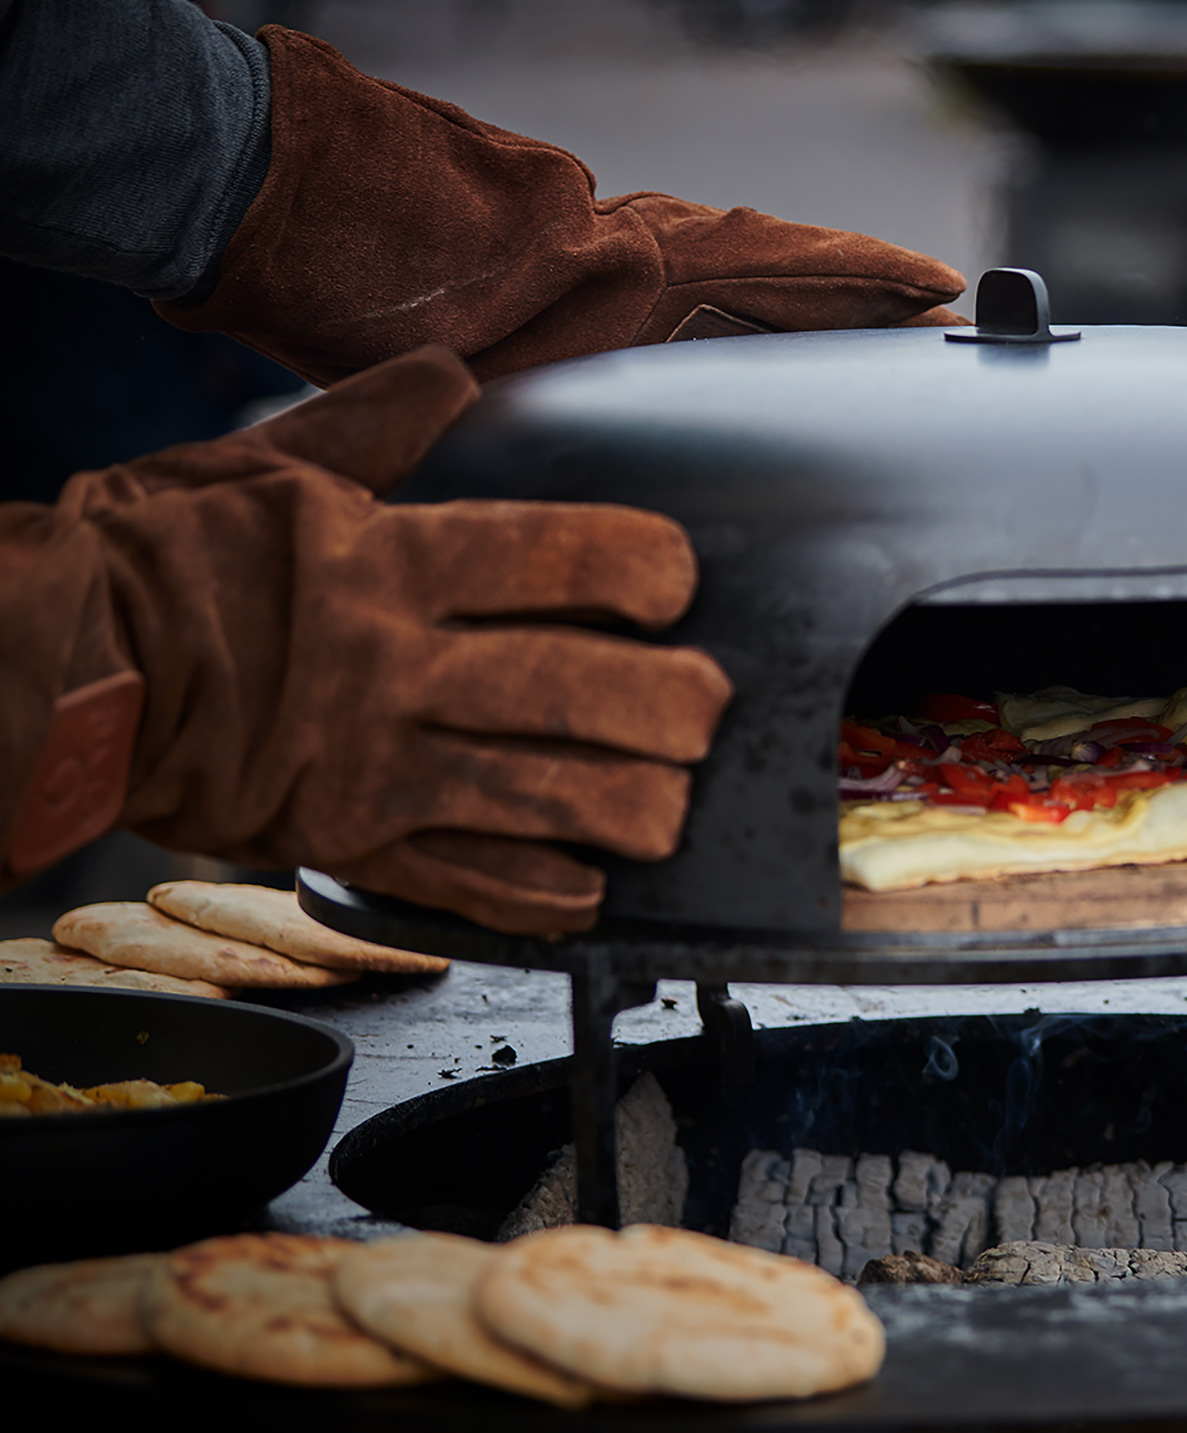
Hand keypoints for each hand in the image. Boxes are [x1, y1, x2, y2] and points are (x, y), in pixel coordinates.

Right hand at [8, 348, 731, 932]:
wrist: (69, 676)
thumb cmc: (163, 562)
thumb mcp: (264, 465)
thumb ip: (376, 422)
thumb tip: (454, 373)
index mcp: (386, 562)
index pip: (550, 556)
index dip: (640, 569)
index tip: (676, 582)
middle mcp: (397, 667)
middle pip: (572, 690)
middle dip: (668, 705)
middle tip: (706, 705)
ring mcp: (378, 766)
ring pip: (540, 799)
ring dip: (629, 808)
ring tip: (671, 805)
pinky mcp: (356, 844)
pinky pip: (470, 885)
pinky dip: (542, 894)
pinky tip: (591, 884)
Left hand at [158, 27, 966, 384]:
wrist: (278, 193)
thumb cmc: (361, 286)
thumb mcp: (488, 374)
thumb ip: (573, 380)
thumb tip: (638, 382)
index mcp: (632, 271)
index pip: (786, 270)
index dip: (868, 283)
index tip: (943, 294)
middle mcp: (626, 234)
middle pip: (772, 253)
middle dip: (854, 282)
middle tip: (929, 307)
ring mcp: (593, 220)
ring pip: (715, 253)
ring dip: (785, 285)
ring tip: (848, 324)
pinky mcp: (552, 219)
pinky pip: (655, 252)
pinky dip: (701, 286)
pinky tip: (702, 327)